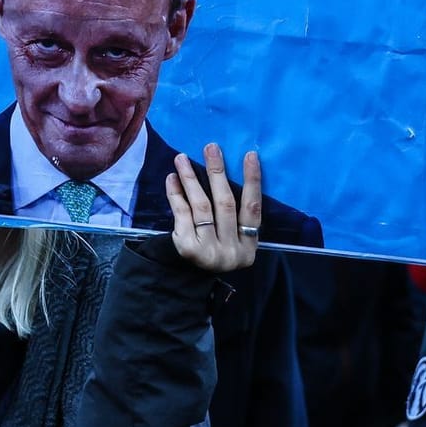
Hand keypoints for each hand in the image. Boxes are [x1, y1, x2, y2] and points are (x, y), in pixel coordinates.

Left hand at [164, 143, 260, 273]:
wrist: (186, 279)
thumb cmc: (214, 249)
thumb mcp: (233, 239)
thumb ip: (236, 215)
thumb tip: (225, 170)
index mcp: (248, 248)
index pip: (253, 209)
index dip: (252, 181)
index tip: (250, 155)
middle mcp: (231, 251)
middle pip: (225, 204)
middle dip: (217, 173)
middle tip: (211, 148)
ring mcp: (209, 251)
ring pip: (202, 206)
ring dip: (191, 179)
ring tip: (182, 158)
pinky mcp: (187, 247)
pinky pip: (182, 214)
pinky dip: (176, 194)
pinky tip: (172, 178)